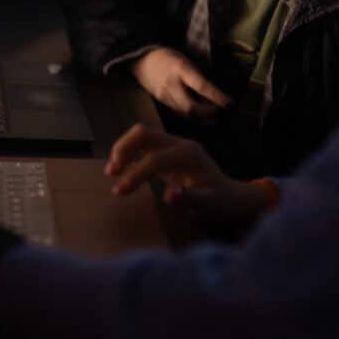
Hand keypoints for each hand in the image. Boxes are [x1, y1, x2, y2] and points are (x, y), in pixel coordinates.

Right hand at [106, 124, 271, 235]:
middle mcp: (180, 143)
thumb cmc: (217, 201)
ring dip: (123, 148)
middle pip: (143, 133)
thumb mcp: (208, 206)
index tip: (119, 191)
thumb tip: (169, 196)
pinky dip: (128, 150)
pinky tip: (122, 167)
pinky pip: (143, 141)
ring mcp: (172, 142)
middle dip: (123, 150)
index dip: (134, 174)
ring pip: (140, 133)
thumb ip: (189, 200)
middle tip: (111, 173)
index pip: (154, 159)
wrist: (227, 193)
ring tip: (112, 170)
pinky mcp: (166, 147)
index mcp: (189, 155)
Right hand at [130, 48, 231, 120]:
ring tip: (216, 118)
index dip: (217, 97)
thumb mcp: (185, 61)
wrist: (141, 60)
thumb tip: (216, 94)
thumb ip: (198, 76)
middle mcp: (172, 85)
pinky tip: (202, 118)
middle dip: (208, 113)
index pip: (201, 86)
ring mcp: (164, 96)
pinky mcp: (161, 103)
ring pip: (185, 114)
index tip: (230, 103)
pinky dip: (193, 118)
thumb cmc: (168, 57)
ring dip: (202, 119)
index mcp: (180, 69)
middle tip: (222, 112)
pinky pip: (179, 114)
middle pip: (191, 108)